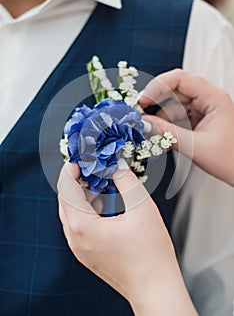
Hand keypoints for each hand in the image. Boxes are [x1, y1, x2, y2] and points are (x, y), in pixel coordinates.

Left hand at [57, 162, 196, 315]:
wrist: (155, 289)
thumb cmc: (151, 253)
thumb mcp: (142, 208)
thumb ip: (126, 181)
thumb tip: (117, 165)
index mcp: (82, 227)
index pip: (66, 189)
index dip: (70, 169)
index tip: (80, 157)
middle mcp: (75, 239)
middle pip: (65, 201)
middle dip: (75, 180)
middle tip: (91, 165)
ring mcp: (79, 249)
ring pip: (71, 214)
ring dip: (81, 195)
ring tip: (98, 180)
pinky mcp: (87, 254)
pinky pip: (79, 226)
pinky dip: (86, 209)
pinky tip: (103, 202)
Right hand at [139, 69, 233, 186]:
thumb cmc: (230, 160)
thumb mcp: (196, 146)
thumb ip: (168, 133)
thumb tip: (145, 123)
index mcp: (214, 97)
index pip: (180, 79)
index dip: (158, 86)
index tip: (142, 99)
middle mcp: (208, 99)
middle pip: (173, 90)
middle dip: (155, 104)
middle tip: (141, 117)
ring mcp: (202, 108)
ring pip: (172, 105)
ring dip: (160, 119)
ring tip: (154, 135)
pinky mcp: (197, 119)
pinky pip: (175, 116)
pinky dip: (166, 126)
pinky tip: (162, 139)